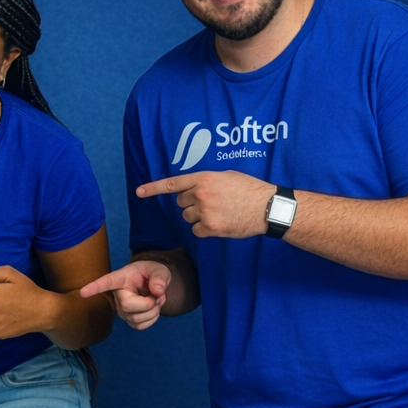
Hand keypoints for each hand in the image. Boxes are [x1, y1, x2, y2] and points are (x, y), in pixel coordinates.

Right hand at [79, 260, 171, 329]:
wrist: (153, 283)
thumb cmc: (152, 273)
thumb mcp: (159, 269)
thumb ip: (159, 278)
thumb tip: (157, 292)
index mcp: (121, 278)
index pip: (106, 283)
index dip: (94, 288)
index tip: (82, 292)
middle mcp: (117, 295)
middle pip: (128, 306)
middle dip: (149, 304)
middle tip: (158, 295)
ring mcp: (121, 309)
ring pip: (136, 319)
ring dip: (154, 312)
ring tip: (156, 299)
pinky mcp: (128, 319)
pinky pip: (140, 326)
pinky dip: (153, 319)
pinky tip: (152, 309)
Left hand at [136, 171, 274, 238]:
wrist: (268, 207)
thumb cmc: (250, 190)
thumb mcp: (227, 176)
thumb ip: (207, 181)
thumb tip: (193, 188)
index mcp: (204, 178)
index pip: (173, 183)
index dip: (153, 188)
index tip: (139, 192)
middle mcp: (201, 194)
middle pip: (181, 203)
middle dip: (191, 204)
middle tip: (212, 204)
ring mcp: (205, 211)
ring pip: (188, 217)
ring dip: (198, 217)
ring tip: (220, 213)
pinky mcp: (210, 227)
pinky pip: (196, 230)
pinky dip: (205, 230)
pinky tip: (220, 224)